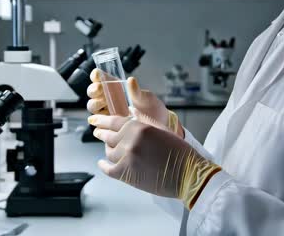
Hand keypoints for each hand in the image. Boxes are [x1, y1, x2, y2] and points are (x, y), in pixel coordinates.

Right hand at [87, 69, 183, 136]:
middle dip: (93, 90)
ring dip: (95, 104)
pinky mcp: (109, 127)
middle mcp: (110, 100)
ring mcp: (108, 114)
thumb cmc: (153, 110)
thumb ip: (137, 91)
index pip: (102, 79)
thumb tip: (131, 80)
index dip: (97, 76)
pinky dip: (97, 122)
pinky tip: (102, 121)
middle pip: (93, 93)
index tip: (98, 75)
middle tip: (100, 89)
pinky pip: (98, 125)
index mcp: (117, 89)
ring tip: (103, 104)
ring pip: (93, 107)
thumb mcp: (146, 99)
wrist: (160, 127)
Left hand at [89, 114, 220, 208]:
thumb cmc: (179, 152)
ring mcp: (127, 157)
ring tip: (108, 149)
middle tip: (97, 132)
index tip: (95, 120)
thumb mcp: (161, 129)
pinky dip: (104, 166)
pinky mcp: (126, 173)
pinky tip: (102, 163)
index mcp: (139, 126)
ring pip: (109, 152)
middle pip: (108, 136)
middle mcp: (131, 140)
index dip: (102, 121)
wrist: (188, 174)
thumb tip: (130, 109)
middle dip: (102, 134)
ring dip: (108, 150)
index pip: (114, 121)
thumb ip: (143, 119)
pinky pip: (109, 169)